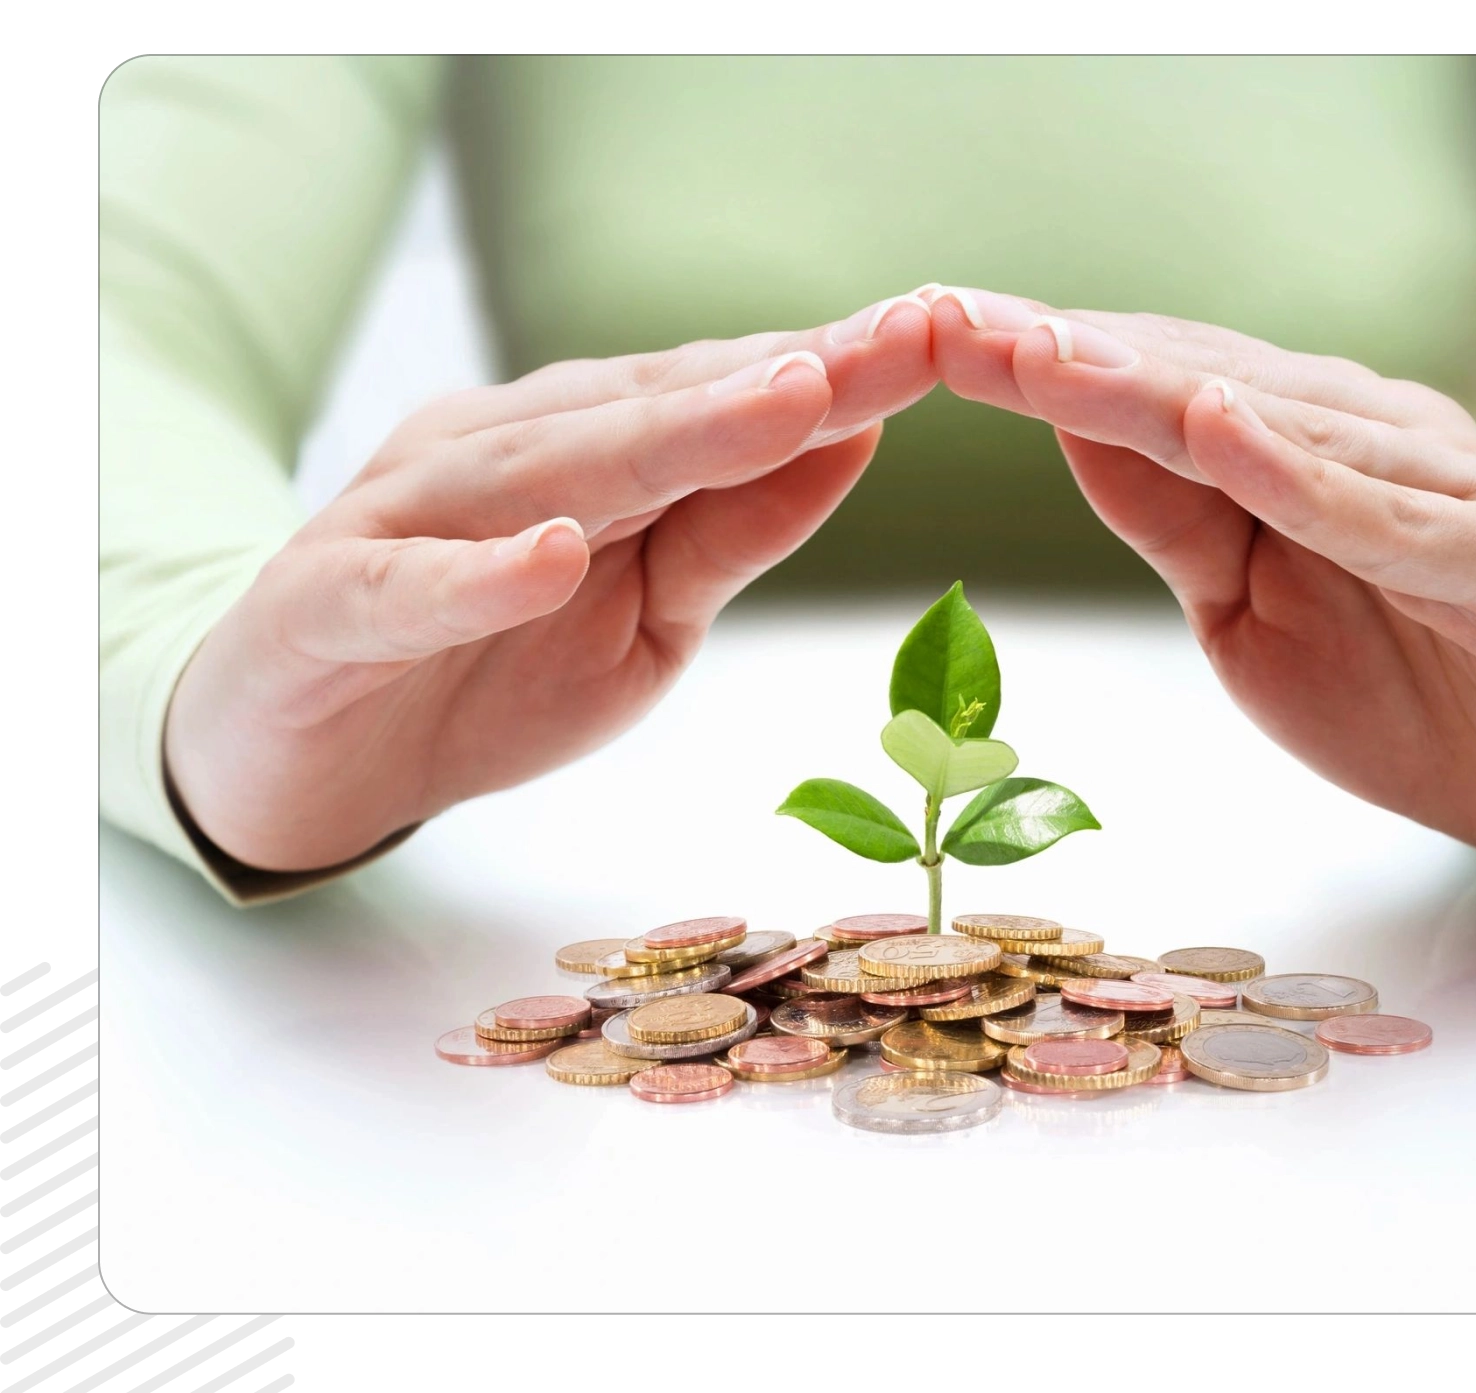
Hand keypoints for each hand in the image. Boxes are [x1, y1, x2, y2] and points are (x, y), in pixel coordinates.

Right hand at [166, 294, 936, 871]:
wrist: (303, 749)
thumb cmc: (488, 668)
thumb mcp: (648, 615)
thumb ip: (732, 531)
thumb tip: (852, 439)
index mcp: (586, 449)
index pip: (724, 397)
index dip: (838, 370)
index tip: (949, 337)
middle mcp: (503, 454)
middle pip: (659, 410)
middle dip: (791, 376)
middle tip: (907, 338)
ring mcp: (411, 518)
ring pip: (549, 468)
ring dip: (670, 436)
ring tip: (784, 401)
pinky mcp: (329, 600)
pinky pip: (409, 586)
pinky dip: (479, 574)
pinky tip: (551, 551)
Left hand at [926, 286, 1475, 887]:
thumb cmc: (1413, 687)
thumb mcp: (1250, 610)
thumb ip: (1176, 521)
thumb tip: (1072, 433)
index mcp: (1294, 446)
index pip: (1145, 387)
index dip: (1036, 363)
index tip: (924, 337)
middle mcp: (1364, 437)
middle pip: (1192, 381)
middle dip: (1063, 355)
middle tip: (947, 320)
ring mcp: (1439, 487)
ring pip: (1278, 425)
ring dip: (1152, 389)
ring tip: (1045, 356)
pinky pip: (1386, 514)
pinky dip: (1302, 473)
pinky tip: (1221, 430)